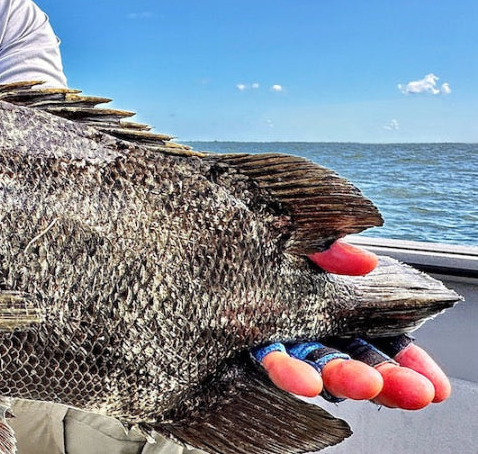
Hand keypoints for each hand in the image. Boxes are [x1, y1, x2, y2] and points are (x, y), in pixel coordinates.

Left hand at [255, 240, 450, 408]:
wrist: (192, 234)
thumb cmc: (254, 229)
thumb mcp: (299, 234)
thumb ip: (329, 248)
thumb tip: (363, 261)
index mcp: (330, 299)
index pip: (378, 337)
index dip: (406, 362)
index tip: (431, 387)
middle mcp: (306, 322)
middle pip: (352, 356)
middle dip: (384, 377)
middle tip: (411, 393)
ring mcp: (276, 333)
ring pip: (315, 364)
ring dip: (341, 377)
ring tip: (364, 384)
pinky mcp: (241, 339)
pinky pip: (267, 359)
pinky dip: (287, 369)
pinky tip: (304, 380)